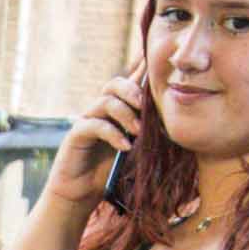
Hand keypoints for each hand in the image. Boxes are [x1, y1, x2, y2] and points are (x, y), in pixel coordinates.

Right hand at [55, 68, 157, 204]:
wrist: (81, 194)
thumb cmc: (109, 172)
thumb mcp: (135, 149)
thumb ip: (146, 132)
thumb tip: (172, 120)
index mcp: (117, 110)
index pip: (129, 83)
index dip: (140, 66)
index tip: (154, 55)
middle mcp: (100, 110)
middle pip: (115, 84)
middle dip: (133, 90)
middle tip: (146, 107)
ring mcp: (87, 120)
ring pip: (106, 101)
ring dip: (125, 114)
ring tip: (138, 133)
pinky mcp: (76, 135)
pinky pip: (94, 125)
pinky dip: (113, 134)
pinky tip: (125, 147)